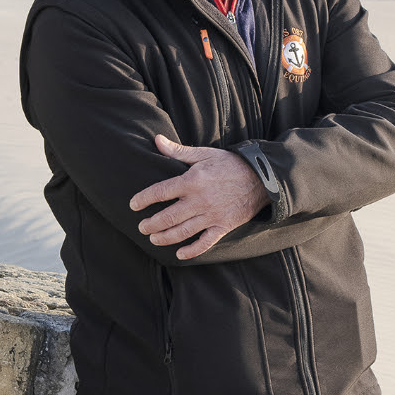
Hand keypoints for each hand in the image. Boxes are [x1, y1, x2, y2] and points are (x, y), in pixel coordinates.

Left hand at [129, 134, 267, 259]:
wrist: (261, 178)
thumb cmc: (230, 164)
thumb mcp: (204, 154)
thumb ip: (178, 151)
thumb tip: (156, 140)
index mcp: (192, 181)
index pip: (160, 192)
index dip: (143, 199)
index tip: (133, 205)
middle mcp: (199, 201)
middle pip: (167, 217)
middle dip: (150, 225)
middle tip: (141, 227)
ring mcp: (211, 216)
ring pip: (182, 232)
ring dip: (164, 238)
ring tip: (153, 239)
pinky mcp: (222, 227)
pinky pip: (204, 243)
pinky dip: (191, 250)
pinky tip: (179, 253)